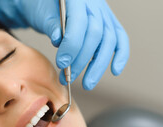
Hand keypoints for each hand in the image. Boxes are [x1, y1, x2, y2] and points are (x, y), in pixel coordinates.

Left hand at [0, 0, 128, 89]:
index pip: (80, 23)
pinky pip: (119, 39)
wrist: (46, 4)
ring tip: (87, 83)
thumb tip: (59, 40)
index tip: (62, 63)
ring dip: (98, 66)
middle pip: (96, 34)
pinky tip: (114, 70)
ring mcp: (104, 13)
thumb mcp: (42, 14)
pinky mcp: (109, 23)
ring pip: (109, 41)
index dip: (72, 46)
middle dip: (82, 60)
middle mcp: (94, 4)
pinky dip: (120, 56)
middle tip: (69, 76)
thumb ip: (52, 26)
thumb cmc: (43, 8)